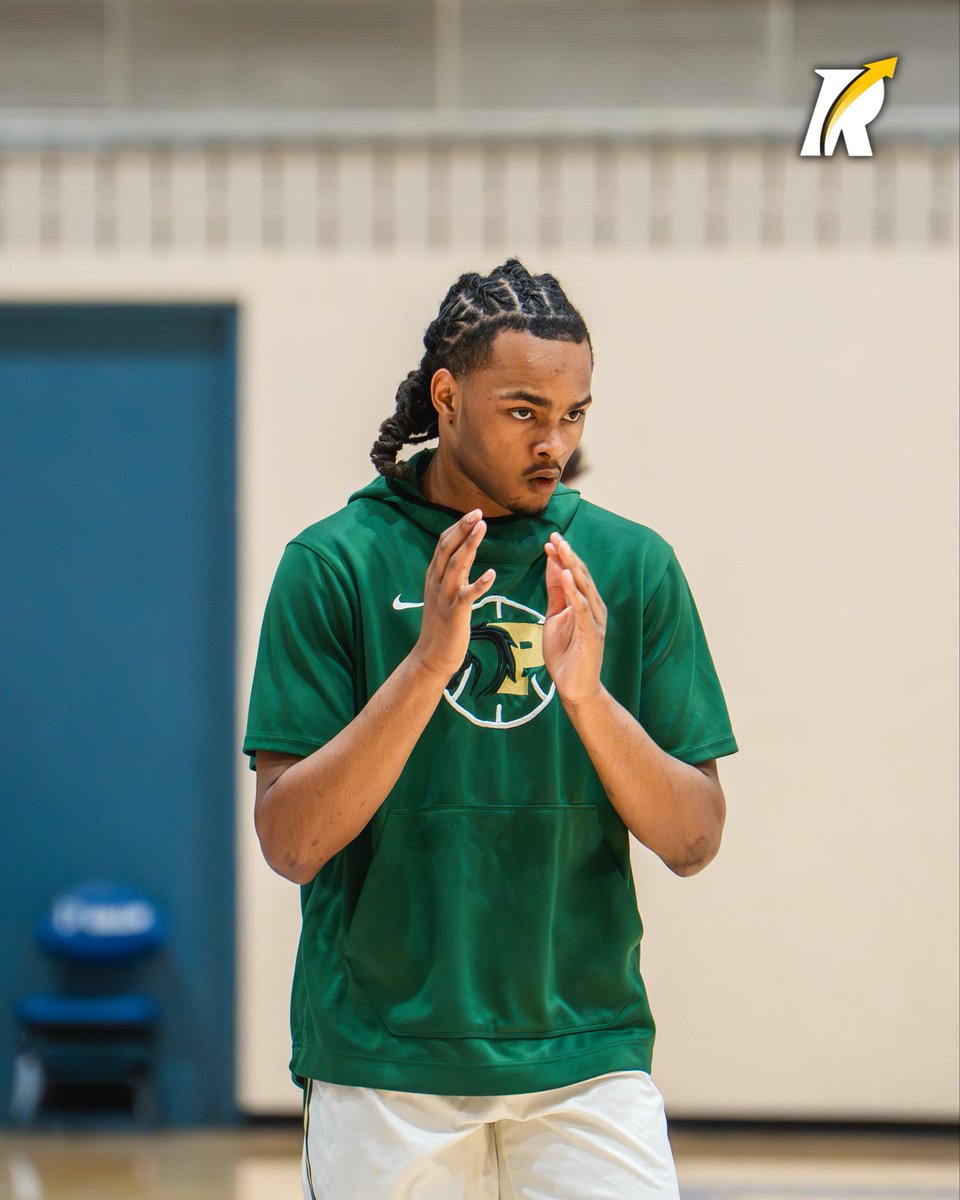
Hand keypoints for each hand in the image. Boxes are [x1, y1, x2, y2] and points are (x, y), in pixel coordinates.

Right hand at [411, 510, 495, 682]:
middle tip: (478, 512)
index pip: (443, 544)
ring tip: (483, 529)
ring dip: (469, 545)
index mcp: (434, 576)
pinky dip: (479, 584)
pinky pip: (467, 596)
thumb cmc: (443, 625)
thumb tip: (464, 551)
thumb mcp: (444, 592)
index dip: (458, 527)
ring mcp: (444, 597)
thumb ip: (452, 572)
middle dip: (462, 529)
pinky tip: (492, 574)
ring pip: (456, 565)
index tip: (474, 513)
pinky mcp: (454, 614)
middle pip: (447, 548)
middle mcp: (436, 583)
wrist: (432, 656)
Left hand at [542, 532, 606, 705]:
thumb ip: (556, 594)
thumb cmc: (565, 654)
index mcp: (585, 603)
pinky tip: (566, 577)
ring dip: (571, 567)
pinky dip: (575, 591)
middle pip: (580, 576)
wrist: (574, 687)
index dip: (562, 557)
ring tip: (561, 549)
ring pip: (583, 588)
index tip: (549, 540)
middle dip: (567, 556)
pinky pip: (582, 609)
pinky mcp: (592, 634)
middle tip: (555, 537)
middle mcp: (594, 608)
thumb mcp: (555, 617)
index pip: (574, 574)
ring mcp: (595, 621)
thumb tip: (554, 566)